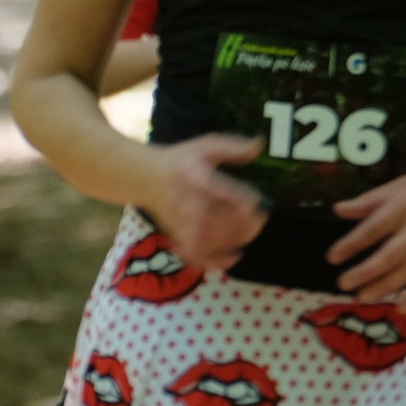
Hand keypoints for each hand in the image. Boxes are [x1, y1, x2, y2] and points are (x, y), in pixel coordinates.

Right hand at [142, 134, 268, 271]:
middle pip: (219, 221)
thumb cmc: (180, 161)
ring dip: (235, 241)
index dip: (243, 201)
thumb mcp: (204, 145)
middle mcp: (187, 202)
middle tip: (260, 218)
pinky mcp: (178, 236)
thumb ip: (232, 147)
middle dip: (245, 224)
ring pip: (211, 241)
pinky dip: (216, 260)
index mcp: (194, 178)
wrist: (144, 177)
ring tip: (250, 233)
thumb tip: (258, 145)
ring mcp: (181, 222)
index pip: (222, 192)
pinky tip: (235, 256)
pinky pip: (198, 255)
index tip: (256, 203)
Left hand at [327, 147, 405, 308]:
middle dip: (365, 272)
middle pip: (391, 255)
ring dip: (386, 286)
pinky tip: (401, 306)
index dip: (351, 244)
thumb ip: (371, 200)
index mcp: (405, 203)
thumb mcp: (402, 182)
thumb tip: (338, 210)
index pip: (373, 228)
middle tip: (344, 284)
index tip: (333, 257)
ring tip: (363, 297)